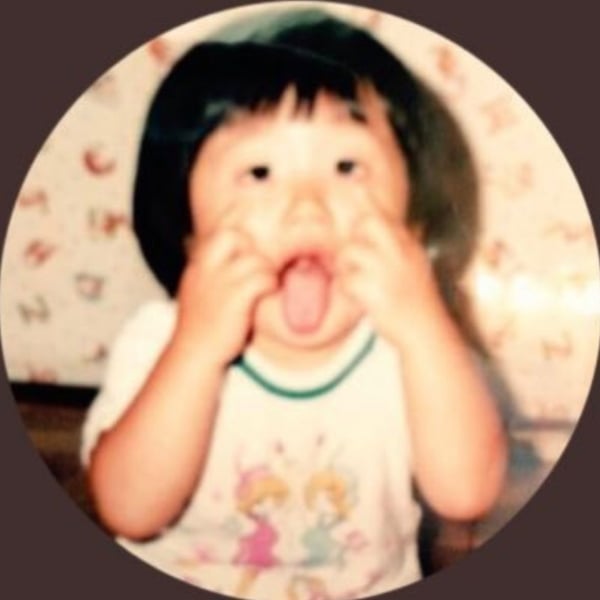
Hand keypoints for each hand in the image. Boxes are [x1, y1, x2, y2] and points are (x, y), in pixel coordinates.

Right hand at [175, 211, 276, 365]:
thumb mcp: (198, 292)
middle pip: (235, 237)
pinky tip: (268, 296)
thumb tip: (231, 258)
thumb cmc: (202, 327)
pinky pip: (263, 279)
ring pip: (255, 260)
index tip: (249, 259)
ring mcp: (220, 283)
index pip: (222, 235)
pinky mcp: (236, 299)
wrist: (194, 355)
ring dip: (267, 271)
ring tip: (267, 287)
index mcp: (198, 267)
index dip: (241, 242)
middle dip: (252, 250)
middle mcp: (206, 270)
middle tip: (259, 270)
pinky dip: (270, 285)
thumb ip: (210, 273)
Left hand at [335, 193, 445, 349]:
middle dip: (354, 232)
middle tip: (353, 251)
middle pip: (366, 223)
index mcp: (408, 244)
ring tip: (361, 282)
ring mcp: (387, 271)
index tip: (353, 179)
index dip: (366, 196)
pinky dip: (348, 289)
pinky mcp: (375, 292)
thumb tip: (395, 224)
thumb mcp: (415, 264)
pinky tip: (361, 297)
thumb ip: (402, 242)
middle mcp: (400, 253)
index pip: (384, 213)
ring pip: (350, 252)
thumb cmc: (417, 298)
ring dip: (347, 267)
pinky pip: (346, 281)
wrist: (426, 332)